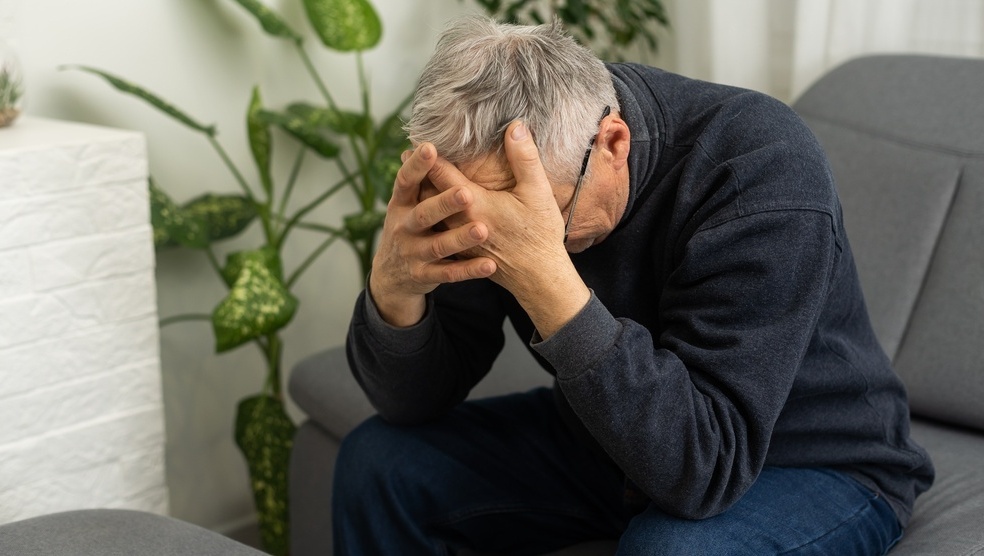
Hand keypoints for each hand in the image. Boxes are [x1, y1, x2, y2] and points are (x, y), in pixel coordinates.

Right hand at [368, 143, 496, 326]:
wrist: (390, 277)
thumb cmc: (409, 227)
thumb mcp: (407, 204)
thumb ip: (422, 180)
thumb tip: (432, 140)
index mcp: (400, 204)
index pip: (405, 181)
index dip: (416, 166)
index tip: (430, 147)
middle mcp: (403, 227)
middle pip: (423, 214)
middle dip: (443, 203)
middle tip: (467, 193)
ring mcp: (412, 253)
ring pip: (438, 246)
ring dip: (460, 238)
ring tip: (482, 229)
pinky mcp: (424, 276)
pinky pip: (449, 273)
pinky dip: (468, 270)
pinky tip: (489, 265)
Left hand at [426, 122, 590, 336]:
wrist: (539, 279)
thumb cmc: (540, 235)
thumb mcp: (538, 193)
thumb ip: (525, 158)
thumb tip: (515, 126)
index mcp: (473, 204)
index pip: (441, 174)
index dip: (428, 156)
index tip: (417, 140)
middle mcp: (458, 223)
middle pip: (429, 194)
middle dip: (419, 174)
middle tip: (407, 155)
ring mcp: (458, 240)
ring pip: (432, 216)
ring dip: (423, 196)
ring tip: (415, 179)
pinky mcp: (462, 253)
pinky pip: (440, 232)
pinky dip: (434, 217)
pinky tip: (433, 210)